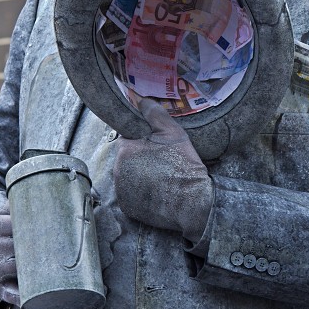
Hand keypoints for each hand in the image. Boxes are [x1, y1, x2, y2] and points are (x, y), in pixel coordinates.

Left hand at [113, 99, 213, 243]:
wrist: (192, 202)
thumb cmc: (183, 165)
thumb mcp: (173, 133)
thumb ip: (155, 114)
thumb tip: (142, 100)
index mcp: (125, 150)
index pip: (128, 140)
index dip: (143, 142)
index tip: (156, 147)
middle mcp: (117, 171)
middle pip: (127, 159)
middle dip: (140, 159)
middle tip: (162, 162)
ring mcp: (121, 191)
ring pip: (128, 177)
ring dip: (139, 175)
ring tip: (162, 178)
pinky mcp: (128, 207)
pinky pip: (131, 195)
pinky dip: (141, 193)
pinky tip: (158, 191)